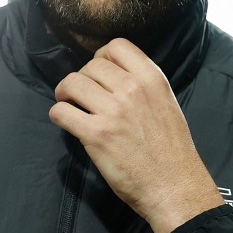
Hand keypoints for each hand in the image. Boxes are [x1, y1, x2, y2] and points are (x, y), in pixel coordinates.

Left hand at [49, 38, 224, 232]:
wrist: (174, 186)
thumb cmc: (172, 150)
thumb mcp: (166, 104)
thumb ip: (143, 86)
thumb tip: (113, 77)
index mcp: (152, 79)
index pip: (116, 46)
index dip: (101, 57)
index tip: (98, 73)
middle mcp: (132, 89)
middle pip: (91, 65)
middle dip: (82, 77)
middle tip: (82, 94)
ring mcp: (113, 111)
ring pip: (72, 83)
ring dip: (64, 93)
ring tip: (69, 103)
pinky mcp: (96, 134)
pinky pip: (62, 112)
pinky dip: (59, 115)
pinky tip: (66, 122)